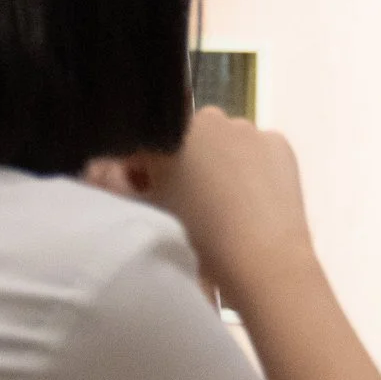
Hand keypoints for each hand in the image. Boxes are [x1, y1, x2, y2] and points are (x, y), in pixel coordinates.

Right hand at [127, 109, 315, 295]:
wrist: (262, 260)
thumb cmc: (196, 237)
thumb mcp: (146, 212)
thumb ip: (115, 186)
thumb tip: (100, 171)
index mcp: (170, 133)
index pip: (145, 145)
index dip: (140, 171)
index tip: (146, 196)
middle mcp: (210, 119)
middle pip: (186, 140)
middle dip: (181, 164)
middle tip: (185, 203)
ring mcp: (250, 128)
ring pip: (223, 142)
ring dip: (217, 163)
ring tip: (221, 205)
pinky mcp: (280, 144)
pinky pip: (257, 149)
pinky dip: (251, 167)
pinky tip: (251, 199)